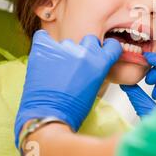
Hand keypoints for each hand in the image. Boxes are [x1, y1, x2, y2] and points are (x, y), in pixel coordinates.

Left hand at [14, 30, 121, 147]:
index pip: (112, 45)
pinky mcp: (43, 49)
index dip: (108, 49)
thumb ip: (99, 69)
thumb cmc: (74, 110)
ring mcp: (63, 49)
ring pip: (68, 42)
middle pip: (90, 39)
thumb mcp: (96, 87)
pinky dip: (44, 43)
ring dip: (66, 51)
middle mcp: (84, 52)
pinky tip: (45, 54)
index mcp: (101, 62)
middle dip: (87, 49)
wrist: (48, 118)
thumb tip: (97, 61)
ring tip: (59, 67)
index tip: (104, 52)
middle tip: (79, 63)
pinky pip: (43, 37)